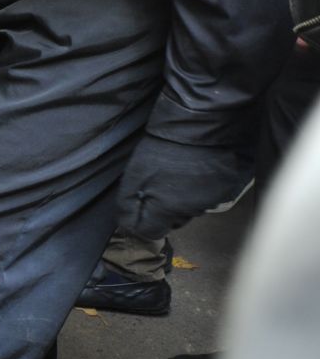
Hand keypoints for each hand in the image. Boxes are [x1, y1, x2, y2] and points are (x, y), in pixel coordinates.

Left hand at [116, 133, 249, 237]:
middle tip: (160, 184)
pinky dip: (202, 190)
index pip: (151, 232)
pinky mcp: (228, 190)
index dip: (142, 222)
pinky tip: (196, 172)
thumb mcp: (134, 176)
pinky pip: (210, 198)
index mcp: (168, 209)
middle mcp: (193, 211)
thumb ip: (128, 206)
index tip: (140, 209)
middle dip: (164, 210)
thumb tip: (129, 225)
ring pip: (192, 210)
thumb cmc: (163, 148)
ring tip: (179, 174)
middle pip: (173, 221)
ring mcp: (213, 201)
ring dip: (184, 199)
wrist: (200, 126)